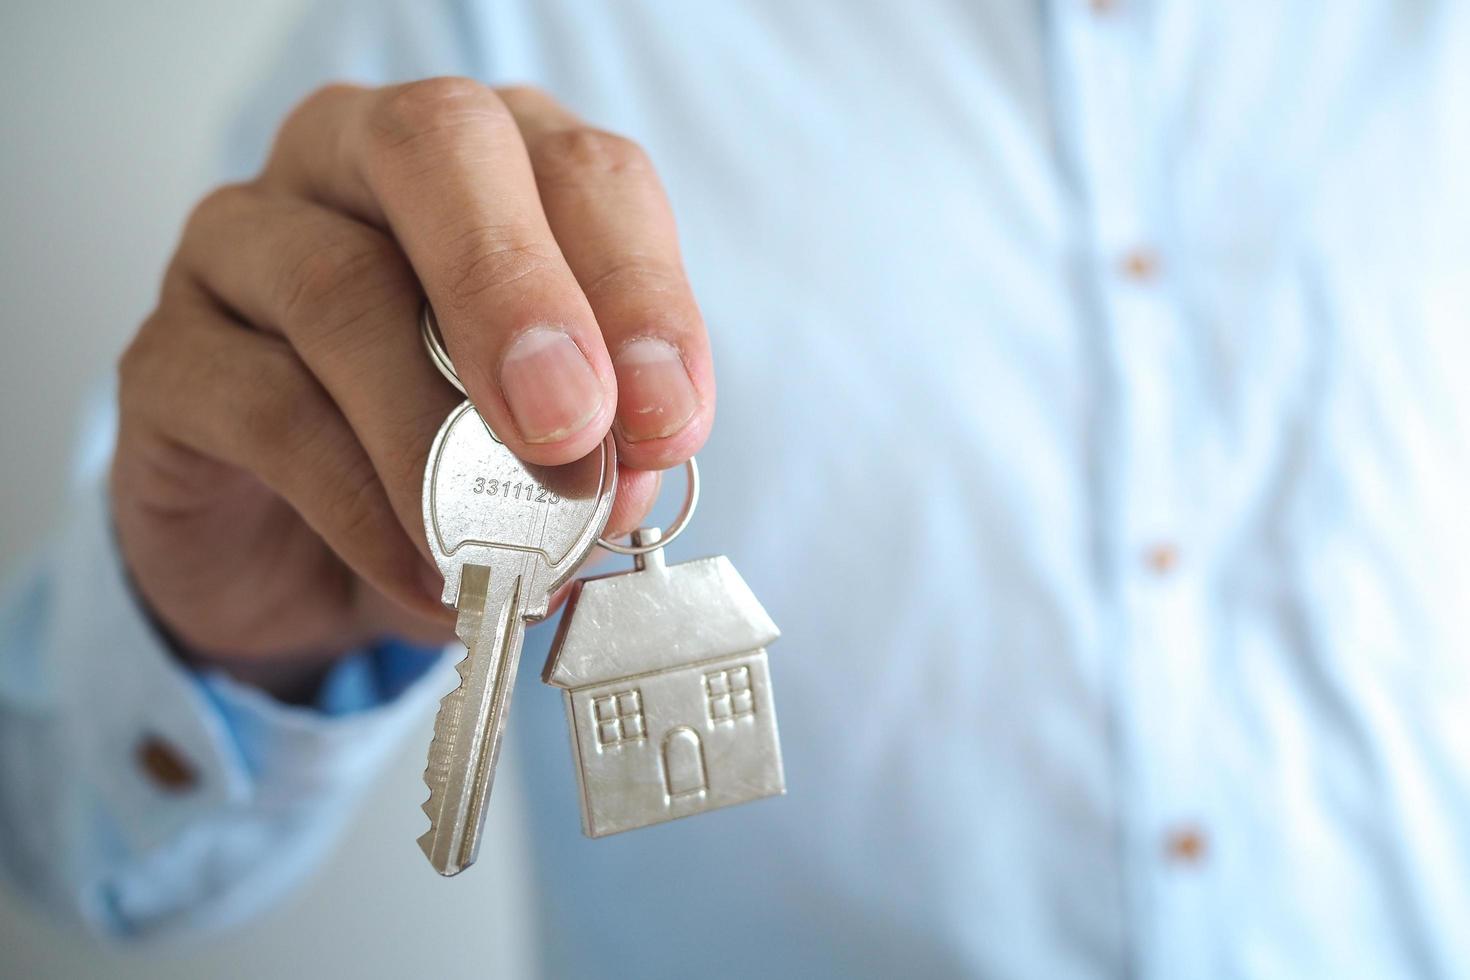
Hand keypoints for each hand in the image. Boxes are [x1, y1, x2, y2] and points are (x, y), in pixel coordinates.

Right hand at [112, 79, 713, 697]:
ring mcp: (246, 243)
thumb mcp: (552, 452)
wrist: (308, 560)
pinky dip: (359, 504)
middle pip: (437, 149)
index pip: (582, 172)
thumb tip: (625, 474)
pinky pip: (266, 407)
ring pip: (339, 287)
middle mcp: (361, 164)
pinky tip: (420, 572)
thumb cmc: (451, 468)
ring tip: (496, 547)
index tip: (666, 419)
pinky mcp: (169, 353)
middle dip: (519, 292)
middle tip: (569, 427)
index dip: (638, 290)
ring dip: (436, 433)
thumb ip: (597, 439)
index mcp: (493, 165)